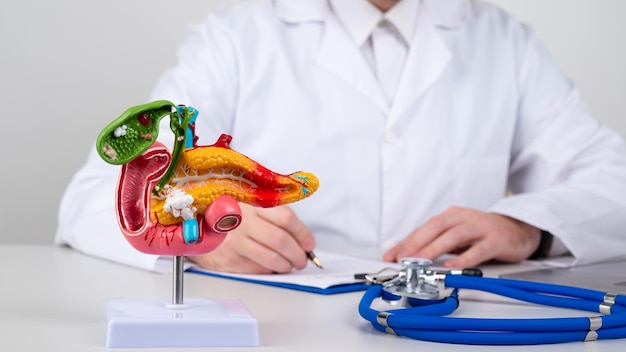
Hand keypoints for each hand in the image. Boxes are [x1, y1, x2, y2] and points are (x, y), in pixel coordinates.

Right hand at [187, 203, 315, 273]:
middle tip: (303, 259)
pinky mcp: (229, 260)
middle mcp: (242, 222)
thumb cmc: (229, 217)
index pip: (285, 217)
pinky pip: (258, 269)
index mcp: (251, 204)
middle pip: (281, 241)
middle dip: (298, 254)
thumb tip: (303, 239)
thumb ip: (273, 215)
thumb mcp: (249, 206)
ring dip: (287, 265)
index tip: (309, 243)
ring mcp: (234, 242)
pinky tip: (272, 267)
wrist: (195, 229)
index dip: (303, 233)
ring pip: (272, 259)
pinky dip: (271, 270)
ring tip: (290, 265)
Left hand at [383, 206, 541, 267]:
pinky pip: (478, 249)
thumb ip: (437, 242)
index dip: (406, 241)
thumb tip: (410, 254)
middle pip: (435, 228)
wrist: (518, 229)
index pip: (423, 228)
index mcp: (450, 216)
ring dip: (435, 249)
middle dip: (416, 243)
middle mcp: (463, 218)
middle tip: (402, 257)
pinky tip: (453, 266)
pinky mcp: (496, 240)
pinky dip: (464, 258)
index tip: (392, 254)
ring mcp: (480, 228)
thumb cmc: (482, 232)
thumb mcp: (457, 234)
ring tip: (422, 260)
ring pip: (454, 236)